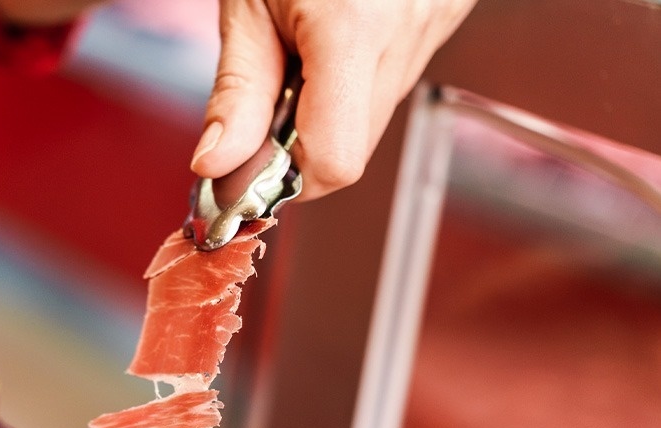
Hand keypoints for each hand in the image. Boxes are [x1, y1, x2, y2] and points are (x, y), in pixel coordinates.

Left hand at [191, 0, 477, 199]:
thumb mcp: (247, 3)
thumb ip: (235, 93)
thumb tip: (216, 167)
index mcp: (355, 27)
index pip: (334, 160)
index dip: (288, 176)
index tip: (248, 167)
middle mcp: (408, 29)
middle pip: (353, 147)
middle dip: (300, 145)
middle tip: (266, 105)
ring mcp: (436, 23)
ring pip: (373, 118)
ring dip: (326, 112)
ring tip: (301, 57)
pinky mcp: (444, 17)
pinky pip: (392, 80)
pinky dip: (353, 82)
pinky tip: (334, 41)